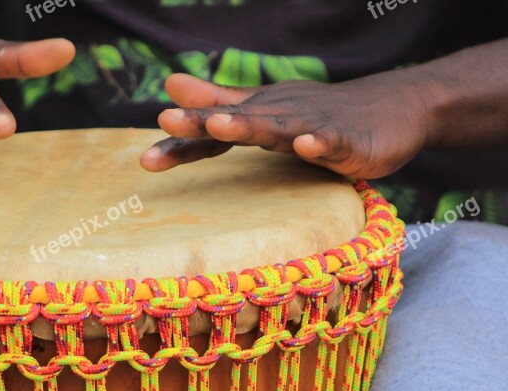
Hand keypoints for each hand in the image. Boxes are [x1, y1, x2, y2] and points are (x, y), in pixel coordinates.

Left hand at [141, 72, 432, 178]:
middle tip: (167, 119)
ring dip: (251, 125)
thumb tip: (170, 85)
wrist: (391, 108)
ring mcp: (314, 126)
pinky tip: (307, 146)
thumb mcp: (264, 108)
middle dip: (202, 122)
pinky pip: (333, 141)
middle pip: (237, 121)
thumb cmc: (318, 113)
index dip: (181, 141)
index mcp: (258, 115)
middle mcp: (280, 116)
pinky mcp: (349, 141)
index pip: (213, 128)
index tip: (146, 158)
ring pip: (280, 128)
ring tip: (221, 124)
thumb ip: (217, 102)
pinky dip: (321, 142)